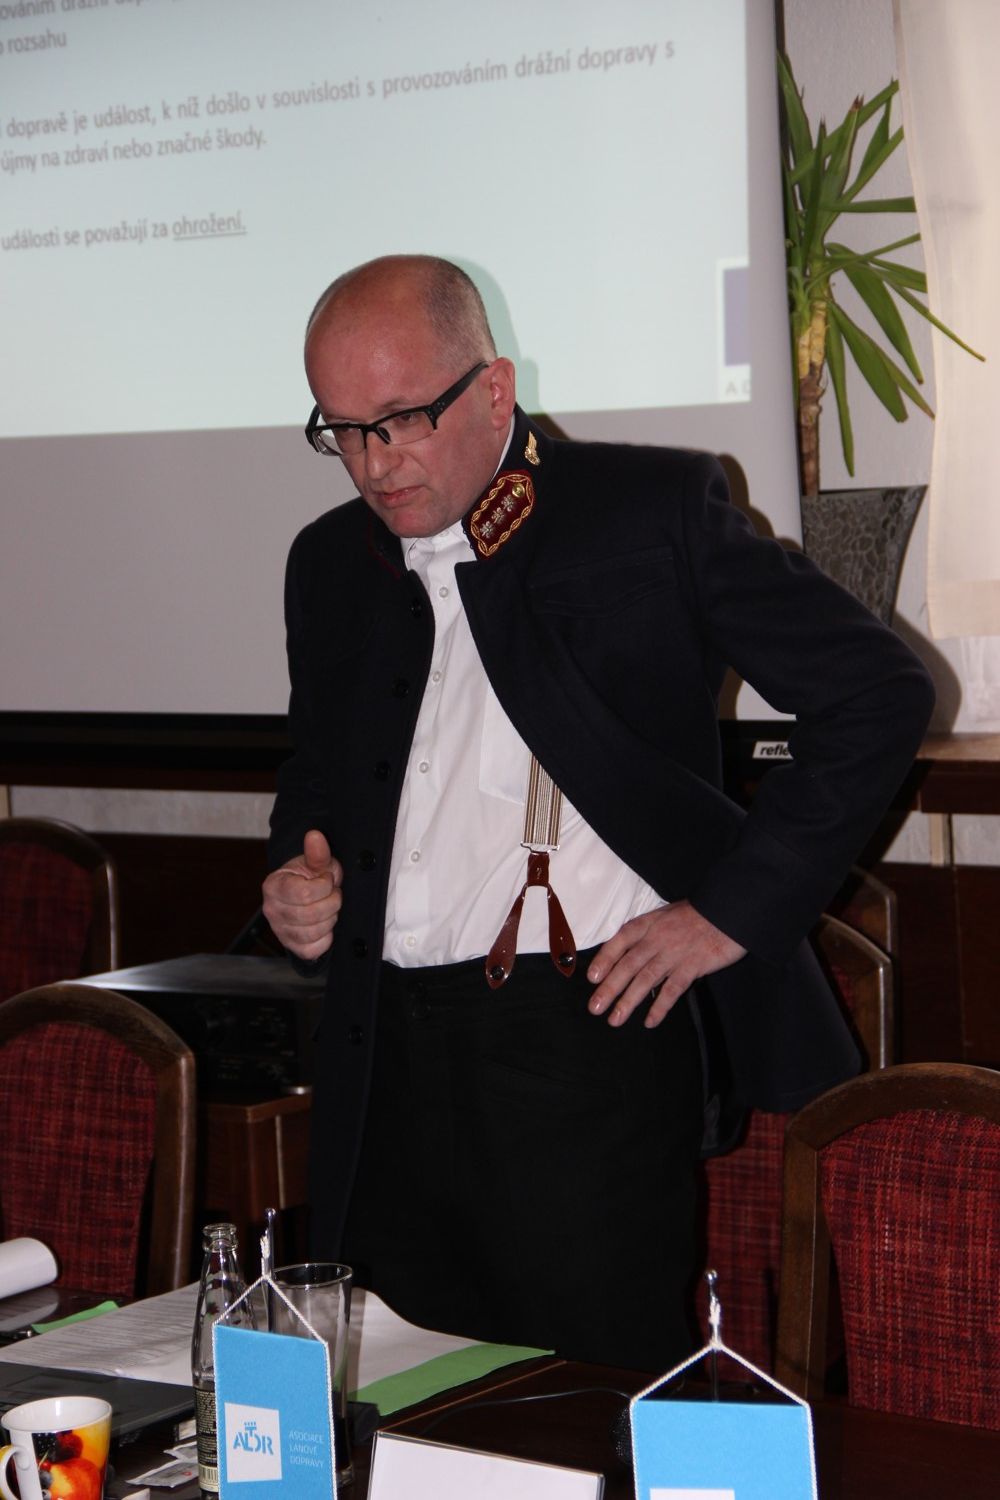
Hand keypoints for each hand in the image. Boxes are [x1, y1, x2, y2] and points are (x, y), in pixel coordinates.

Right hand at [262, 829, 342, 961]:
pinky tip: (324, 925)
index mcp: (273, 886)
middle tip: (333, 894)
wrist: (304, 896)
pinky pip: (314, 949)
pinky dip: (325, 938)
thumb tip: (315, 835)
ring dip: (330, 919)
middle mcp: (271, 910)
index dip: (325, 887)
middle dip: (332, 903)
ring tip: (329, 907)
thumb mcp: (315, 863)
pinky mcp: (291, 946)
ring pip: (314, 933)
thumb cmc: (309, 878)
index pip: (304, 893)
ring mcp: (280, 930)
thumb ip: (317, 853)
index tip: (327, 880)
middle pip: (311, 915)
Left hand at [586, 901, 745, 1028]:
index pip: (620, 941)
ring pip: (645, 980)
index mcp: (648, 924)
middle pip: (627, 965)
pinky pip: (672, 990)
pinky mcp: (692, 967)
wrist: (728, 911)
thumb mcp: (666, 915)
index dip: (604, 959)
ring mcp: (674, 954)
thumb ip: (648, 934)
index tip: (592, 978)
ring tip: (615, 1019)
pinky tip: (650, 1021)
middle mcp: (656, 939)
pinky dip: (660, 1007)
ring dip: (628, 1001)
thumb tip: (629, 956)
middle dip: (609, 988)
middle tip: (595, 1007)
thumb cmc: (696, 915)